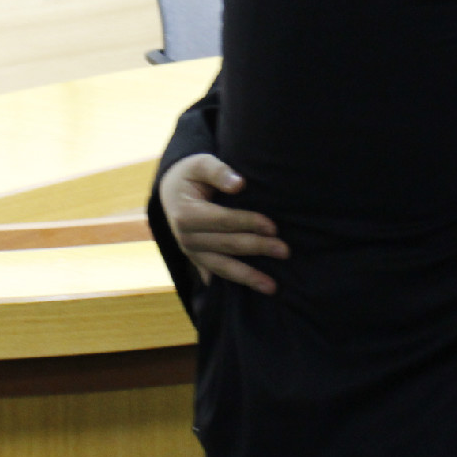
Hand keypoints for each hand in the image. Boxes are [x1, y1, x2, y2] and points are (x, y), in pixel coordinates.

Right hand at [157, 154, 285, 294]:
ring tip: (272, 287)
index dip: (248, 223)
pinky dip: (234, 283)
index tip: (273, 226)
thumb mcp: (199, 163)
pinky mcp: (197, 261)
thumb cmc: (191, 175)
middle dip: (258, 248)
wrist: (171, 192)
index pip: (223, 220)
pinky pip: (217, 274)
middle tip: (285, 251)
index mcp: (186, 214)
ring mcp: (191, 253)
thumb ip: (218, 171)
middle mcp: (186, 238)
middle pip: (227, 245)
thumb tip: (239, 184)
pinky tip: (250, 293)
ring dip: (248, 277)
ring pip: (222, 268)